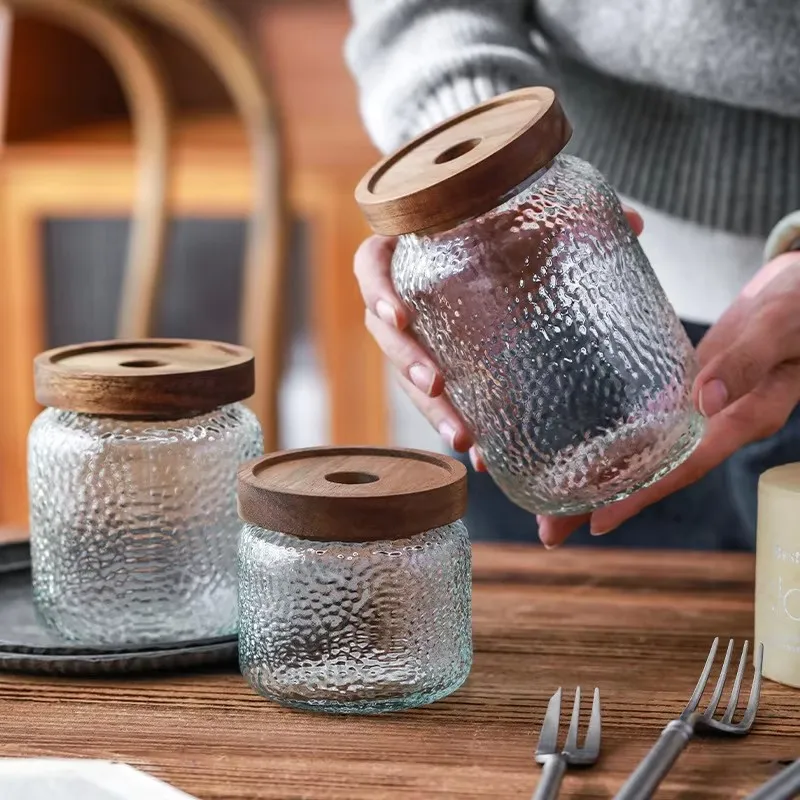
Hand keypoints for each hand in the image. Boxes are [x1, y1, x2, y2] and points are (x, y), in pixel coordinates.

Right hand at [354, 207, 644, 470]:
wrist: (490, 243)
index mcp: (411, 251)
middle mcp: (406, 296)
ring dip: (430, 409)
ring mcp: (421, 334)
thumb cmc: (497, 225)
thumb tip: (640, 222)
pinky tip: (484, 454)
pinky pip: (438, 398)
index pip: (370, 267)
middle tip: (437, 385)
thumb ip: (573, 217)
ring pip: (406, 377)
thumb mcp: (528, 217)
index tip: (398, 317)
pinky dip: (457, 423)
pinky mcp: (439, 363)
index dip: (375, 291)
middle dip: (407, 364)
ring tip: (463, 438)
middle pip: (385, 335)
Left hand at [537, 252, 799, 547]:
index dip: (639, 495)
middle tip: (549, 529)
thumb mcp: (780, 328)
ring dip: (599, 474)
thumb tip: (703, 399)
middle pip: (653, 471)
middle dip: (602, 500)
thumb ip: (746, 361)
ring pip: (643, 450)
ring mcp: (697, 409)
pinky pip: (645, 420)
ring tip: (547, 500)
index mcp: (743, 417)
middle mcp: (716, 423)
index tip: (595, 521)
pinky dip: (613, 437)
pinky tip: (577, 448)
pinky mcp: (684, 386)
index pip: (682, 467)